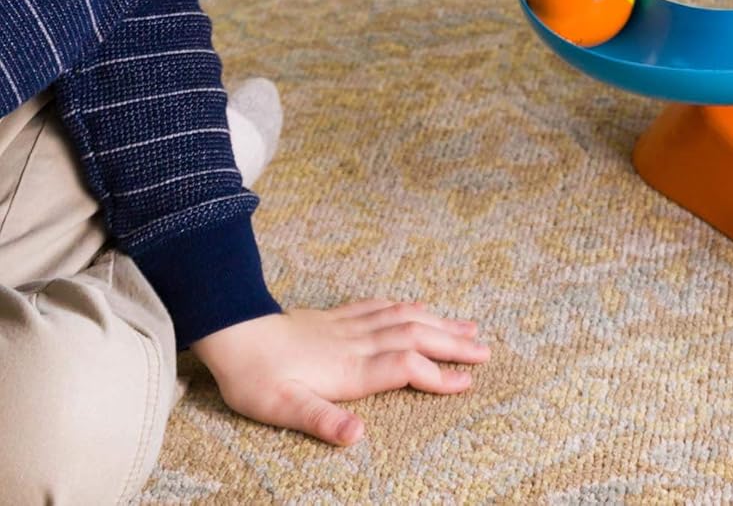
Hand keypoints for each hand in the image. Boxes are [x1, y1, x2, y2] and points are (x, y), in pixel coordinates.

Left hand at [190, 299, 490, 445]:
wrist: (236, 333)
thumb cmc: (257, 379)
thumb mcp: (284, 409)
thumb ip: (323, 421)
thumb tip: (358, 437)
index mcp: (350, 367)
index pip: (406, 367)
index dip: (438, 375)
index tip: (467, 382)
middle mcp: (359, 342)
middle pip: (416, 338)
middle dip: (453, 345)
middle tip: (486, 350)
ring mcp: (351, 325)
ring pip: (406, 319)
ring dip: (440, 323)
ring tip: (469, 327)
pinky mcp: (339, 315)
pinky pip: (383, 306)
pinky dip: (409, 307)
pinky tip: (420, 307)